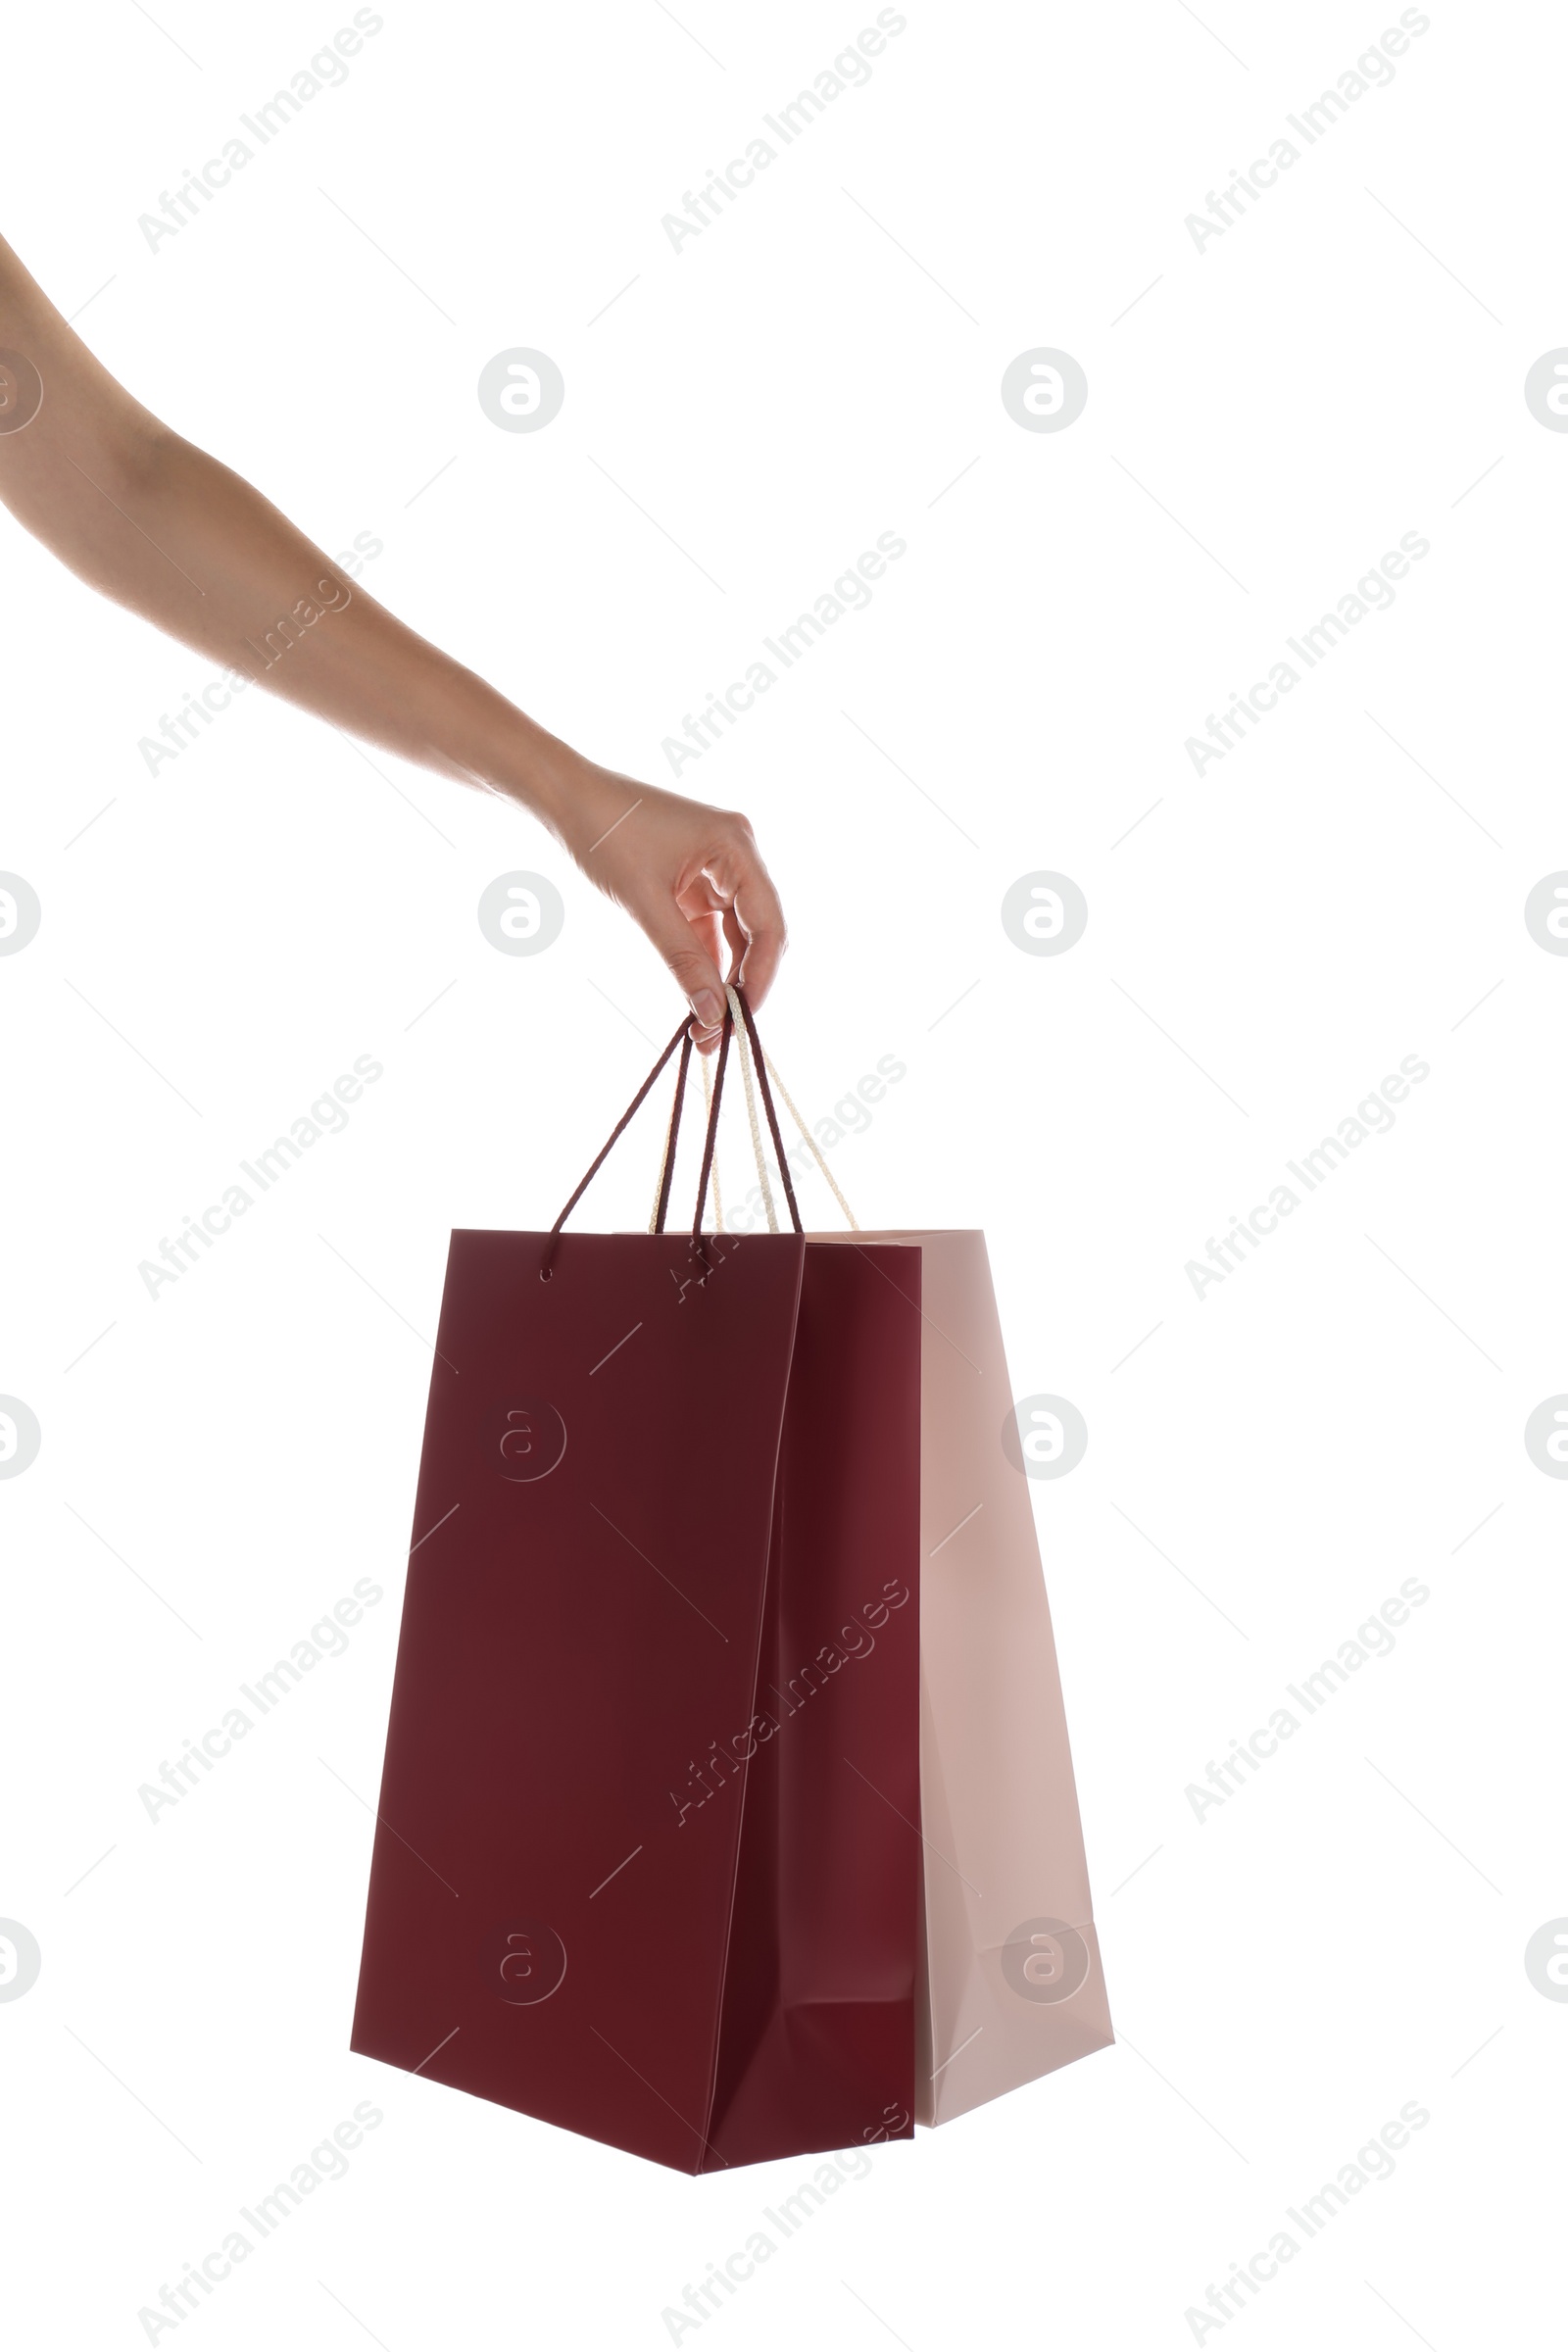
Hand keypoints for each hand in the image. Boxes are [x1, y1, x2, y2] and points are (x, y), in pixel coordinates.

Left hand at [552, 765, 785, 1052]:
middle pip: (758, 933)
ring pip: (736, 937)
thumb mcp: (644, 902)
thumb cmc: (604, 833)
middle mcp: (737, 854)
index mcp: (735, 845)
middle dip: (741, 984)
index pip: (768, 922)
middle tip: (720, 1033)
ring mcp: (718, 869)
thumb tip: (712, 1014)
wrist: (566, 798)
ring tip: (705, 1027)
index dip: (762, 975)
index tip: (743, 1019)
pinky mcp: (697, 882)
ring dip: (723, 979)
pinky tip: (697, 998)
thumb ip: (683, 959)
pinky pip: (712, 930)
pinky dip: (704, 963)